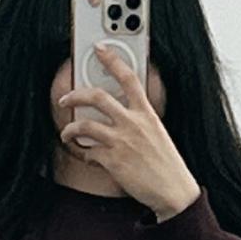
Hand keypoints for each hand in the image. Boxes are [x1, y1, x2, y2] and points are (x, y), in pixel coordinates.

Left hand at [59, 44, 202, 217]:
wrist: (174, 190)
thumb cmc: (167, 165)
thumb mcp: (158, 133)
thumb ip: (140, 121)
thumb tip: (121, 117)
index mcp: (147, 114)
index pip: (129, 78)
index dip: (113, 60)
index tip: (101, 49)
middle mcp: (133, 123)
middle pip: (98, 96)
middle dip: (76, 95)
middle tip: (66, 98)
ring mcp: (121, 141)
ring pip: (84, 125)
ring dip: (70, 129)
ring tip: (66, 133)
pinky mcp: (112, 161)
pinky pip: (88, 153)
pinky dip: (83, 154)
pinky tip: (86, 156)